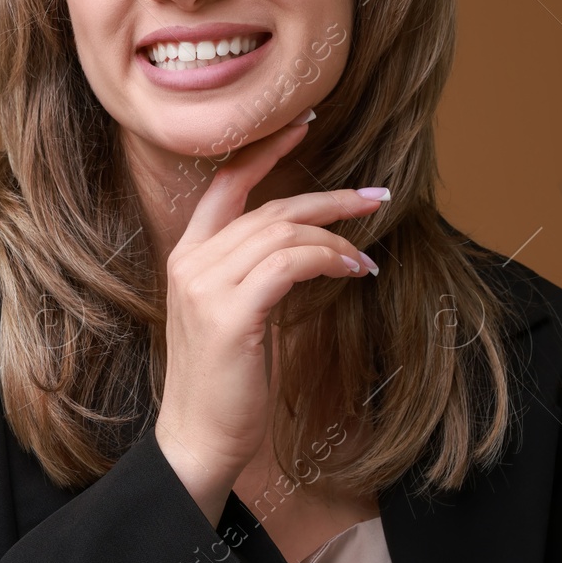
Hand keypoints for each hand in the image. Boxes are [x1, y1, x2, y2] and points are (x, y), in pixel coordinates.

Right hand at [153, 111, 386, 525]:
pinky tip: (352, 272)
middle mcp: (191, 262)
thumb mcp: (230, 314)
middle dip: (328, 199)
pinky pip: (290, 265)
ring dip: (335, 240)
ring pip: (283, 233)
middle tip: (375, 196)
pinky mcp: (232, 313)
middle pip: (268, 208)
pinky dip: (328, 260)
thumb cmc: (221, 380)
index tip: (304, 127)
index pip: (224, 185)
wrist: (198, 435)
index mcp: (186, 256)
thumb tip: (304, 247)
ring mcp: (207, 286)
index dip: (265, 152)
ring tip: (365, 259)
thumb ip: (250, 274)